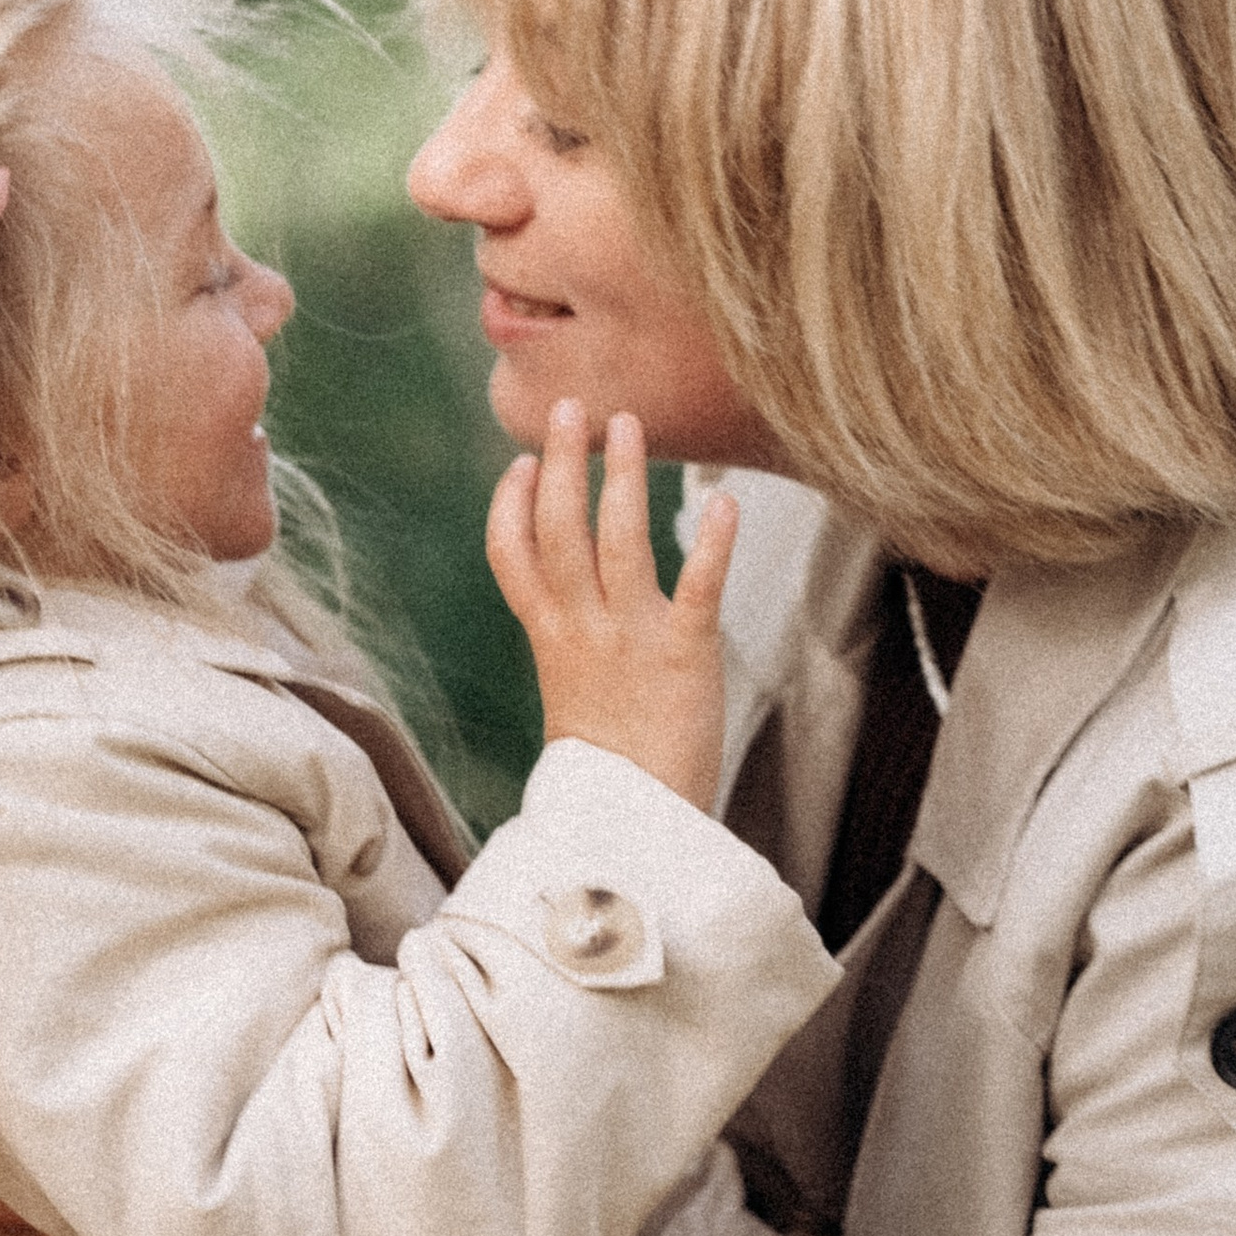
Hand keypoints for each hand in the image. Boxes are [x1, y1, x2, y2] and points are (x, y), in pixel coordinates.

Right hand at [486, 402, 737, 807]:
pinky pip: (698, 588)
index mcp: (548, 637)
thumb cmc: (611, 766)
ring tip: (627, 425)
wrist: (635, 829)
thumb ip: (570, 636)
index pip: (510, 554)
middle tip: (572, 406)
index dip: (510, 503)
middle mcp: (581, 629)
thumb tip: (573, 595)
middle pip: (558, 528)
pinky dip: (713, 544)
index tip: (521, 462)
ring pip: (617, 540)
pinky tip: (725, 502)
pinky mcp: (684, 655)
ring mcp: (630, 638)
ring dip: (621, 476)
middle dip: (560, 462)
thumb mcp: (572, 691)